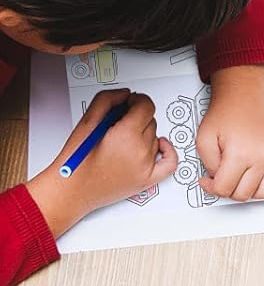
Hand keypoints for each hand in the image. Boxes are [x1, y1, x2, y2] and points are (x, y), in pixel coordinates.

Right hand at [27, 89, 178, 234]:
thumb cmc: (75, 161)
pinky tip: (160, 144)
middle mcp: (140, 150)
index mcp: (126, 135)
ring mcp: (147, 166)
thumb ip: (106, 100)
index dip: (136, 100)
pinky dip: (168, 150)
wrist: (71, 191)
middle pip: (150, 121)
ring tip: (121, 141)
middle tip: (116, 124)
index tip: (128, 102)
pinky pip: (170, 162)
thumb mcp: (86, 123)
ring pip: (155, 137)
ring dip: (143, 134)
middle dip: (135, 118)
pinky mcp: (148, 179)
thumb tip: (125, 94)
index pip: (146, 106)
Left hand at [198, 64, 263, 200]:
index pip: (224, 189)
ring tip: (238, 180)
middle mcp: (262, 159)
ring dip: (249, 192)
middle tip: (221, 179)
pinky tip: (254, 175)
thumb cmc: (227, 112)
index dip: (211, 188)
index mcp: (241, 155)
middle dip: (228, 191)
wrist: (246, 95)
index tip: (207, 180)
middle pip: (244, 194)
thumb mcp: (204, 138)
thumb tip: (217, 178)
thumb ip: (207, 164)